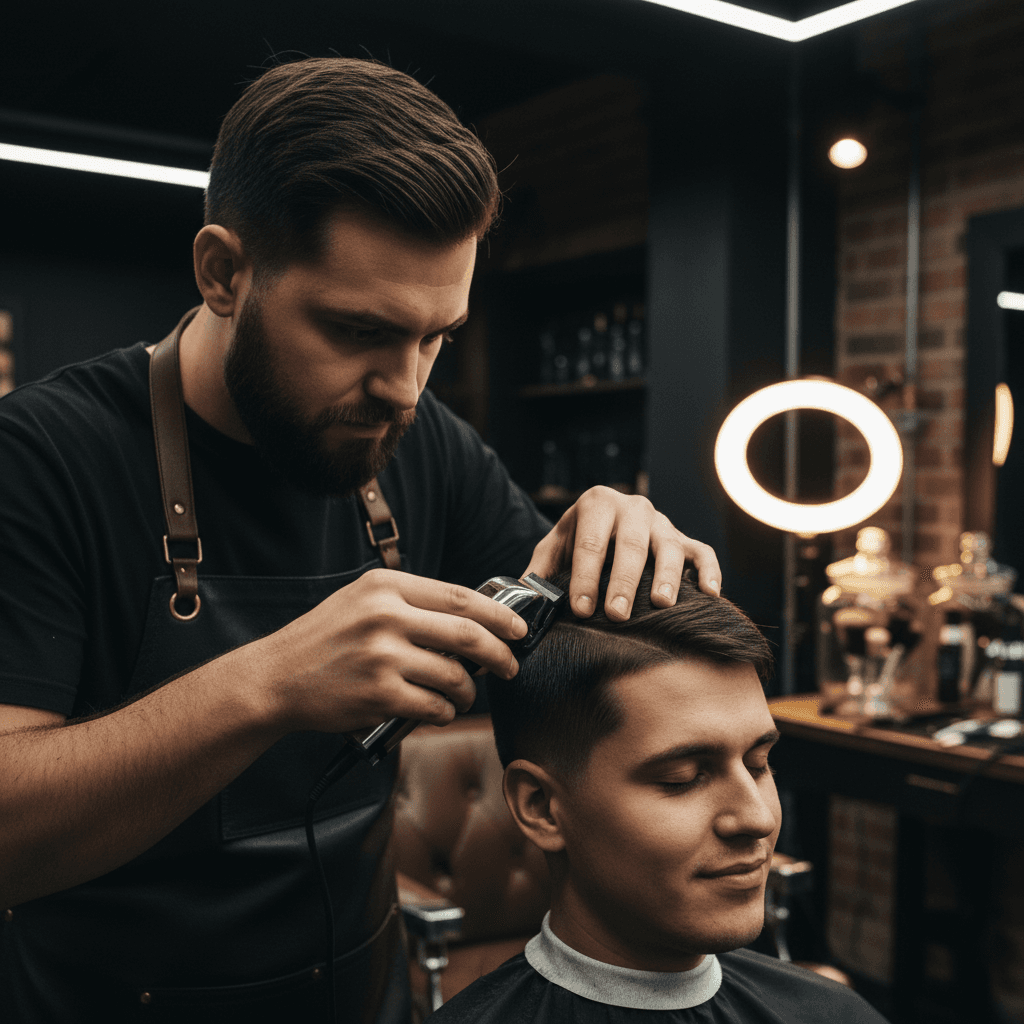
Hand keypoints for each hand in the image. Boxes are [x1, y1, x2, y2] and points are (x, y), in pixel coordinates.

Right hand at [254, 569, 527, 733]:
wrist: (276, 678)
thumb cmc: (324, 639)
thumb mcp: (363, 600)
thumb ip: (410, 603)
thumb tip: (473, 621)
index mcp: (387, 586)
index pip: (460, 597)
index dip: (497, 615)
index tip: (517, 629)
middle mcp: (386, 616)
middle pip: (467, 635)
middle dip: (500, 654)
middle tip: (511, 666)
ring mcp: (382, 656)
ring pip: (454, 676)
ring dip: (469, 692)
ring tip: (464, 695)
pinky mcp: (379, 695)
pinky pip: (434, 707)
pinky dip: (445, 713)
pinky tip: (439, 711)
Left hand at [523, 486, 721, 620]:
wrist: (603, 517)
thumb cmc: (576, 538)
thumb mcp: (552, 547)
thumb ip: (538, 571)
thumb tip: (522, 602)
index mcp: (597, 504)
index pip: (590, 542)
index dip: (585, 577)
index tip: (582, 609)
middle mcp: (633, 508)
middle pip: (631, 545)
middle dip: (623, 582)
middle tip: (617, 614)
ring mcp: (662, 522)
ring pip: (670, 547)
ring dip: (667, 576)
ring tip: (661, 604)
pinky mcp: (683, 538)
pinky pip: (702, 552)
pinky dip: (710, 572)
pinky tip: (710, 595)